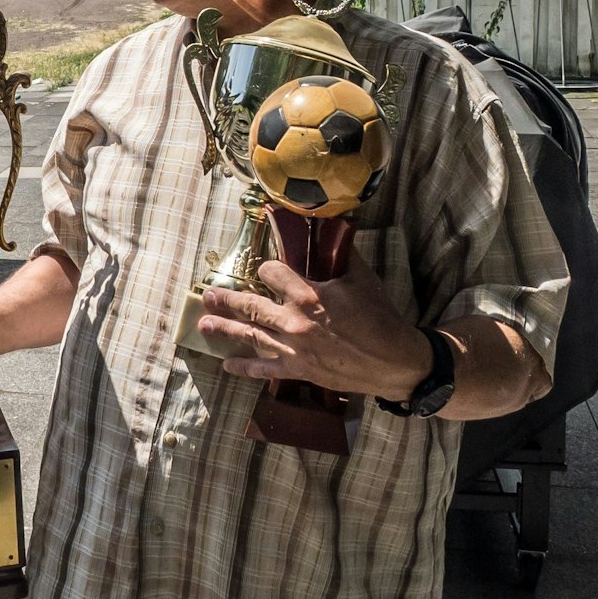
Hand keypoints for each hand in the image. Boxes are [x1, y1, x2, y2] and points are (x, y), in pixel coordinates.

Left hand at [198, 259, 430, 398]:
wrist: (394, 361)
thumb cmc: (380, 316)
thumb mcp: (362, 278)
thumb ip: (342, 253)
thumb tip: (333, 228)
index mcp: (308, 295)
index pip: (272, 274)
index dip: (268, 269)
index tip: (266, 269)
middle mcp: (294, 322)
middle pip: (251, 306)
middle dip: (228, 299)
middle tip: (208, 295)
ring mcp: (293, 348)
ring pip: (250, 336)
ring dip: (225, 329)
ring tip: (203, 324)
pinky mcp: (299, 370)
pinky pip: (264, 369)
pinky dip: (244, 367)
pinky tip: (226, 364)